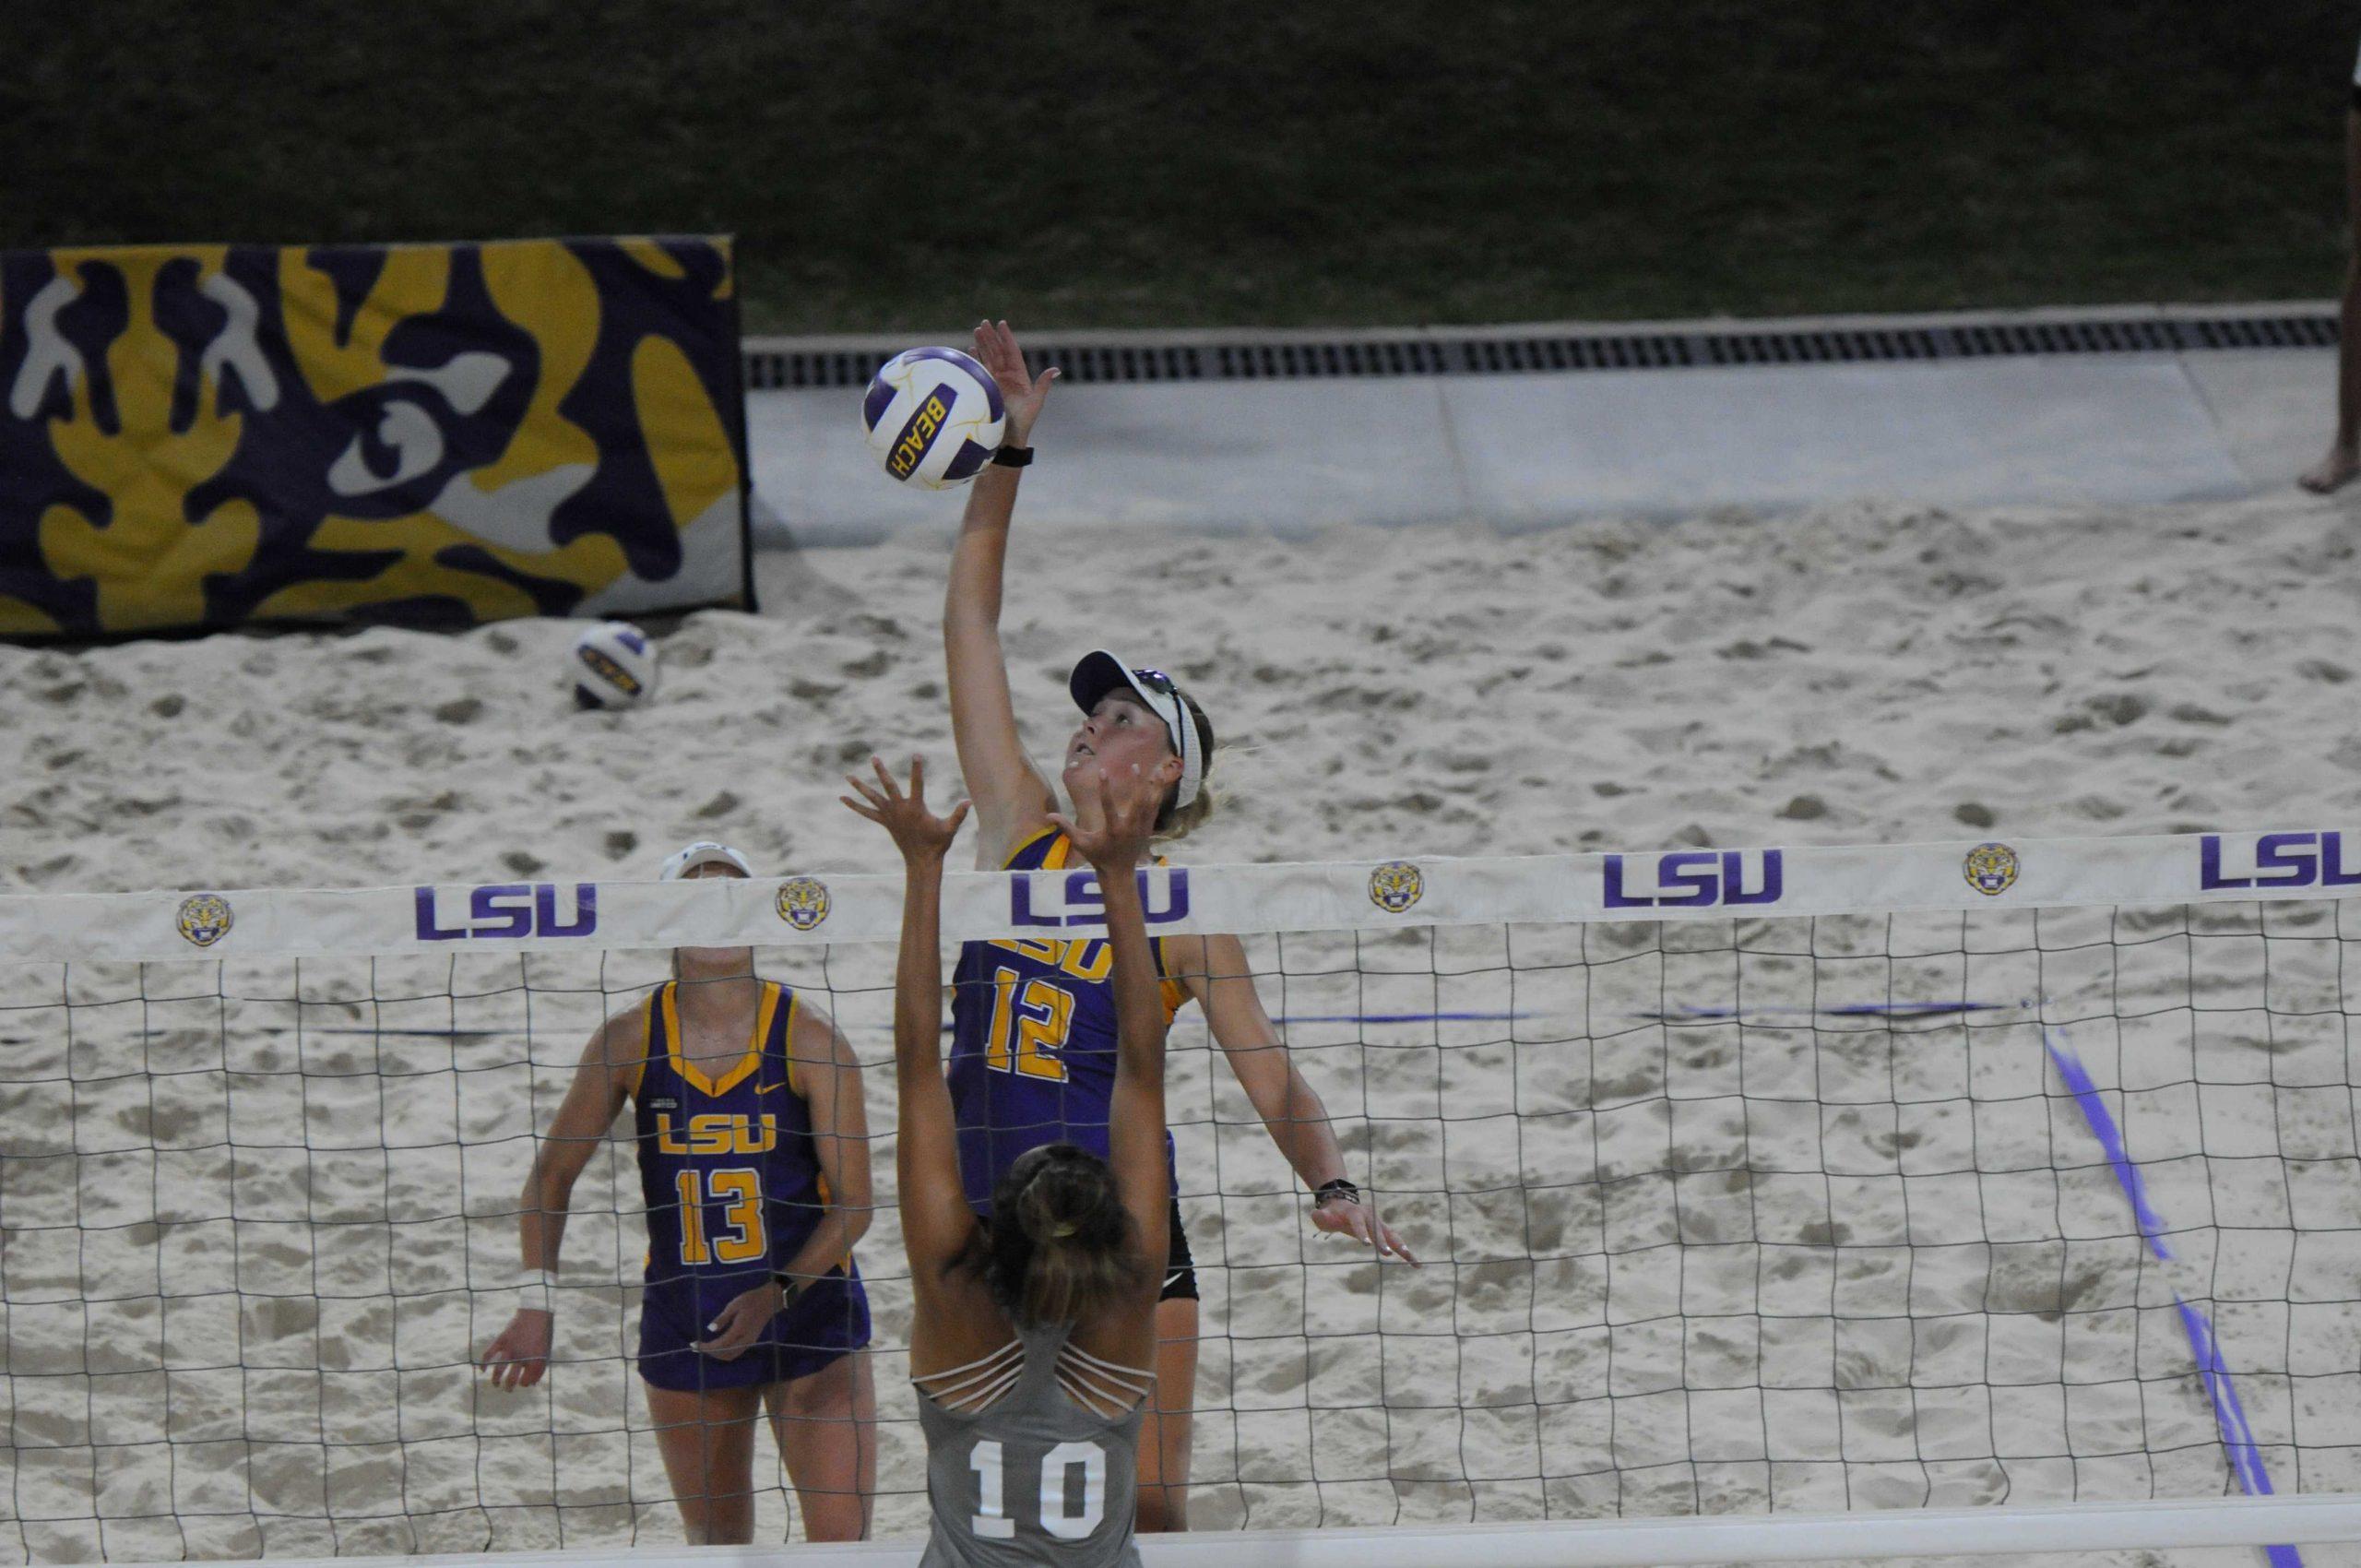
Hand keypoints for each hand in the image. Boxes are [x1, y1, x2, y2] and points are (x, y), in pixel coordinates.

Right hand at [477, 1309, 553, 1389]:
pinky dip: (484, 1364)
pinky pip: (489, 1355)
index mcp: (535, 1360)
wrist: (537, 1313)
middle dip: (508, 1387)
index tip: (522, 1382)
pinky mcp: (502, 1340)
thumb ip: (539, 1368)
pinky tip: (483, 1370)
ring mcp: (510, 1348)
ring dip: (496, 1380)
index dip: (524, 1383)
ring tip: (496, 1384)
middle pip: (511, 1380)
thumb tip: (532, 1384)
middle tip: (508, 1389)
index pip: (526, 1381)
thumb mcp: (546, 1351)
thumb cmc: (542, 1334)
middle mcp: (522, 1356)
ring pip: (499, 1370)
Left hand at [693, 1280, 785, 1360]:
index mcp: (739, 1330)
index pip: (719, 1345)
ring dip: (716, 1354)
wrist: (770, 1300)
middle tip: (696, 1347)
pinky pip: (735, 1352)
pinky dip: (724, 1352)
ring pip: (730, 1355)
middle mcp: (744, 1340)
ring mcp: (749, 1342)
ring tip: (705, 1348)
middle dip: (709, 1353)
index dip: (706, 1347)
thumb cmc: (751, 1300)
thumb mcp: (734, 1305)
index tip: (694, 1345)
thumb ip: (723, 1318)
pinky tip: (717, 1346)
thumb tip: (710, 1329)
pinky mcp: (750, 1341)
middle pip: (724, 1354)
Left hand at [843, 756, 969, 861]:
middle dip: (881, 771)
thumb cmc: (938, 844)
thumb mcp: (950, 829)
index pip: (917, 784)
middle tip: (874, 757)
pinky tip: (843, 798)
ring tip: (847, 776)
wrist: (922, 861)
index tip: (916, 754)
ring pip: (872, 798)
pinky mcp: (885, 822)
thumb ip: (959, 815)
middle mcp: (899, 810)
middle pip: (888, 786)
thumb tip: (969, 801)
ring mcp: (890, 816)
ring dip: (860, 787)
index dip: (917, 769)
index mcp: (916, 808)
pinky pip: (866, 813)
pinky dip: (855, 805)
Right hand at [974, 319, 1057, 445]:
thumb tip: (1055, 370)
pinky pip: (980, 370)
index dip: (1006, 338)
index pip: (1012, 352)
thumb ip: (1042, 385)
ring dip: (982, 345)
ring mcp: (995, 382)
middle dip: (991, 337)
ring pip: (988, 358)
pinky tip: (971, 349)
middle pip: (998, 352)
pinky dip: (975, 360)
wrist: (1007, 438)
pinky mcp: (986, 388)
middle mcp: (1007, 377)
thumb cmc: (1023, 423)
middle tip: (984, 323)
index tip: (1001, 324)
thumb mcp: (1035, 403)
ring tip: (976, 330)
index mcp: (1020, 377)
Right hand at [1048, 762, 1158, 873]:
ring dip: (1155, 787)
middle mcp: (1129, 827)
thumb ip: (1066, 828)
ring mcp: (1141, 828)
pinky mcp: (1148, 828)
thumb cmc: (1097, 856)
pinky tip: (1160, 782)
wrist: (1119, 873)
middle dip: (1138, 783)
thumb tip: (1048, 815)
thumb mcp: (1081, 843)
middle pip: (1137, 802)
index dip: (1104, 788)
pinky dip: (1158, 795)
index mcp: (1112, 830)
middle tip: (1136, 766)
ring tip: (1159, 770)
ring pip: (1151, 804)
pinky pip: (1155, 809)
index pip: (1108, 805)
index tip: (1103, 771)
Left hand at [1311, 1195, 1419, 1265]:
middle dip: (1383, 1242)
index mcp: (1355, 1213)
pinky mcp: (1385, 1231)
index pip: (1359, 1224)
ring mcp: (1379, 1223)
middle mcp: (1371, 1216)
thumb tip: (1317, 1215)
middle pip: (1378, 1230)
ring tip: (1412, 1260)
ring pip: (1392, 1236)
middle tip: (1387, 1254)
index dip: (1362, 1233)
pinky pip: (1397, 1242)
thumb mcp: (1323, 1215)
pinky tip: (1417, 1265)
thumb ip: (1321, 1216)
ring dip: (1402, 1247)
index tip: (1366, 1245)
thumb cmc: (1331, 1214)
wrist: (1343, 1204)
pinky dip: (1406, 1252)